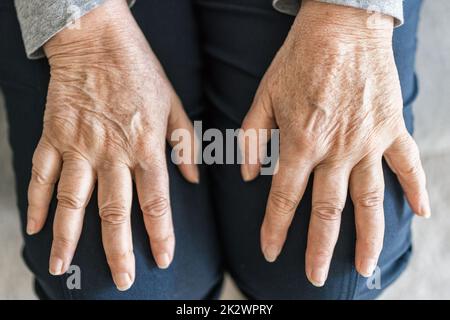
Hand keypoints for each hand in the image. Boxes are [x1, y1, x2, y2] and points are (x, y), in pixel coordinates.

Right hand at [26, 0, 197, 290]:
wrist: (97, 40)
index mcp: (146, 146)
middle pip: (114, 211)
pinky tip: (32, 228)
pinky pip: (40, 174)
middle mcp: (112, 152)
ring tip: (62, 267)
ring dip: (67, 237)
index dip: (161, 234)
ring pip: (71, 201)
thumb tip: (194, 178)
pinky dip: (34, 202)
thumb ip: (185, 144)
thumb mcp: (173, 105)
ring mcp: (78, 146)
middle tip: (121, 279)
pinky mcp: (53, 136)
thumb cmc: (140, 71)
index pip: (156, 201)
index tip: (162, 258)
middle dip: (117, 250)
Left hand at [241, 0, 429, 285]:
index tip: (269, 250)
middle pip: (326, 210)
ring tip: (364, 267)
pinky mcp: (391, 128)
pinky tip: (419, 214)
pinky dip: (415, 188)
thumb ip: (252, 138)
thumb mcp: (264, 95)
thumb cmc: (299, 58)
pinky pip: (406, 164)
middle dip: (317, 247)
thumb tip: (247, 175)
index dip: (274, 227)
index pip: (283, 197)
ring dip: (367, 236)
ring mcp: (367, 141)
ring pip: (368, 199)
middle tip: (312, 276)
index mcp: (300, 142)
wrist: (340, 24)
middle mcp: (335, 149)